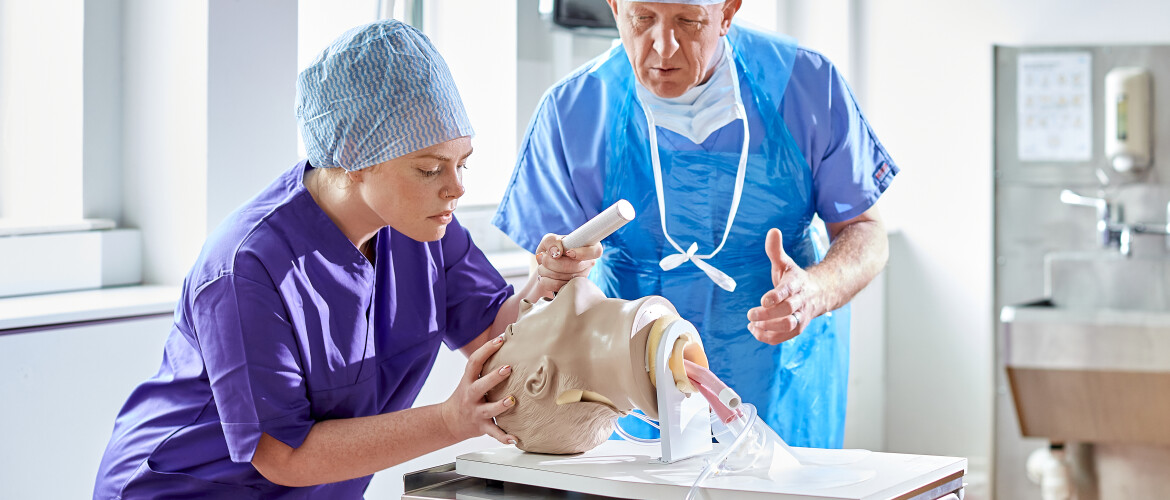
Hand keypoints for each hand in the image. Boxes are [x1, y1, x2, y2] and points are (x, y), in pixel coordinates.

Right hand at [439, 334, 516, 444]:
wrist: (448, 422)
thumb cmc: (465, 396)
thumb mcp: (469, 380)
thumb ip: (484, 368)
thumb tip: (505, 343)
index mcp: (468, 381)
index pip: (474, 362)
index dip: (486, 350)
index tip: (500, 339)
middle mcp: (471, 396)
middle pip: (480, 386)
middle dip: (493, 378)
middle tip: (508, 368)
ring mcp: (476, 412)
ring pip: (488, 410)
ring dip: (501, 406)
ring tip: (512, 400)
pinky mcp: (481, 427)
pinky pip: (493, 432)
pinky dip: (504, 437)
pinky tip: (514, 439)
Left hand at [532, 233, 602, 296]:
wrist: (545, 264)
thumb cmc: (551, 249)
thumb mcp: (549, 240)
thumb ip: (551, 241)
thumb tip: (556, 252)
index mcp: (588, 247)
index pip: (596, 251)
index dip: (582, 253)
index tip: (568, 252)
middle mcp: (588, 263)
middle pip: (576, 266)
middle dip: (553, 262)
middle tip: (544, 257)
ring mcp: (581, 277)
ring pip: (565, 277)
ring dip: (546, 270)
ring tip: (543, 265)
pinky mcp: (571, 288)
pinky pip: (558, 286)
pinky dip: (546, 280)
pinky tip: (544, 274)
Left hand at [746, 228, 822, 344]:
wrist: (820, 293)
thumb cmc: (794, 278)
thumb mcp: (785, 263)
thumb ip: (776, 250)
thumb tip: (772, 230)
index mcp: (797, 283)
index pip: (788, 290)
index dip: (776, 296)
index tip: (763, 300)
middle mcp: (801, 301)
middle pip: (787, 311)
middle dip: (767, 315)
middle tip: (750, 314)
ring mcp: (801, 316)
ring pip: (789, 326)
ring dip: (768, 328)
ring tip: (751, 324)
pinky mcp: (799, 327)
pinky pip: (786, 337)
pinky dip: (769, 337)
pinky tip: (755, 331)